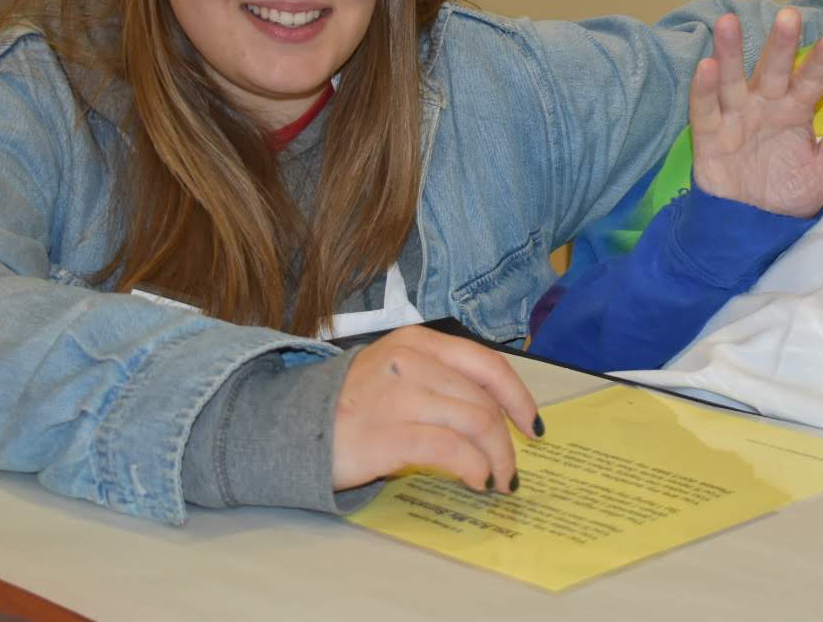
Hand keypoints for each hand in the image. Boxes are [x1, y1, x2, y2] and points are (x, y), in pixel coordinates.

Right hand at [332, 326, 540, 493]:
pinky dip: (474, 468)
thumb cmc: (350, 405)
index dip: (518, 396)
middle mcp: (411, 361)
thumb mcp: (396, 373)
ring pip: (476, 423)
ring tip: (496, 480)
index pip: (486, 364)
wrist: (290, 429)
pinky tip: (475, 481)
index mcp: (417, 341)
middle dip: (507, 441)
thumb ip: (439, 381)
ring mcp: (399, 396)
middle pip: (484, 401)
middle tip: (509, 470)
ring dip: (497, 459)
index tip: (531, 425)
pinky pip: (451, 450)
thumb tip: (494, 414)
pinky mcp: (389, 434)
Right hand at [691, 9, 822, 216]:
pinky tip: (706, 67)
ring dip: (730, 52)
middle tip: (789, 16)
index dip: (822, 62)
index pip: (811, 81)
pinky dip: (704, 89)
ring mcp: (735, 117)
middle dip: (780, 45)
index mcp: (796, 110)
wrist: (752, 225)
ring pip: (733, 80)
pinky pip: (705, 109)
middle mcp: (765, 105)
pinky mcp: (709, 135)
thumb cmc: (788, 192)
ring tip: (728, 21)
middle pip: (773, 71)